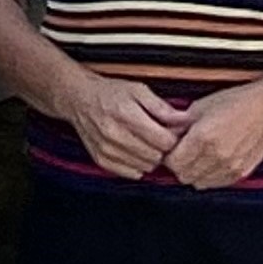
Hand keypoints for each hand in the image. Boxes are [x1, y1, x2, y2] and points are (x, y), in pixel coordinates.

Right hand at [61, 70, 184, 181]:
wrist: (80, 99)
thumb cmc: (110, 93)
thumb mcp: (138, 90)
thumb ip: (162, 107)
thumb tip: (183, 121)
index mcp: (126, 114)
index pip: (164, 141)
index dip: (173, 137)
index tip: (171, 132)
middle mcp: (114, 134)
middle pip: (156, 156)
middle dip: (163, 148)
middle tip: (159, 137)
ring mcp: (107, 149)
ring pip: (146, 167)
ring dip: (151, 157)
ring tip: (146, 142)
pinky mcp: (101, 160)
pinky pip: (132, 173)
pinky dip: (137, 164)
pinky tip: (135, 150)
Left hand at [165, 78, 262, 190]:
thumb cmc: (236, 103)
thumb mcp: (201, 106)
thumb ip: (179, 123)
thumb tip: (163, 132)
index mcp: (204, 137)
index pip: (173, 162)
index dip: (168, 156)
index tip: (170, 149)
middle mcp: (216, 155)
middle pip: (184, 175)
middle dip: (179, 165)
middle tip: (182, 153)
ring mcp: (230, 166)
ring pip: (198, 182)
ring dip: (194, 172)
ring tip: (198, 156)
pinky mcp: (240, 173)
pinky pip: (215, 183)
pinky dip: (209, 176)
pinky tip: (211, 161)